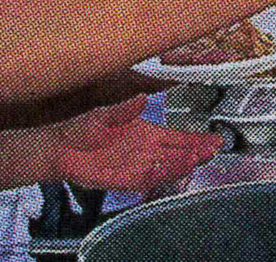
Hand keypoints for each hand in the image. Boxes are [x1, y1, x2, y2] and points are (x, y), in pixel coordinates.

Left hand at [45, 96, 219, 191]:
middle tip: (212, 149)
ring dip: (182, 164)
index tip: (215, 140)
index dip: (198, 140)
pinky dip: (159, 175)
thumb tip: (141, 96)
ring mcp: (137, 166)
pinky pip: (146, 180)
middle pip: (178, 154)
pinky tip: (170, 170)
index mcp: (148, 134)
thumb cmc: (82, 130)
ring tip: (197, 158)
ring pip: (167, 167)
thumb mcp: (104, 115)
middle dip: (197, 152)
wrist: (60, 149)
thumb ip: (124, 109)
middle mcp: (147, 152)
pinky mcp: (124, 180)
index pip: (179, 138)